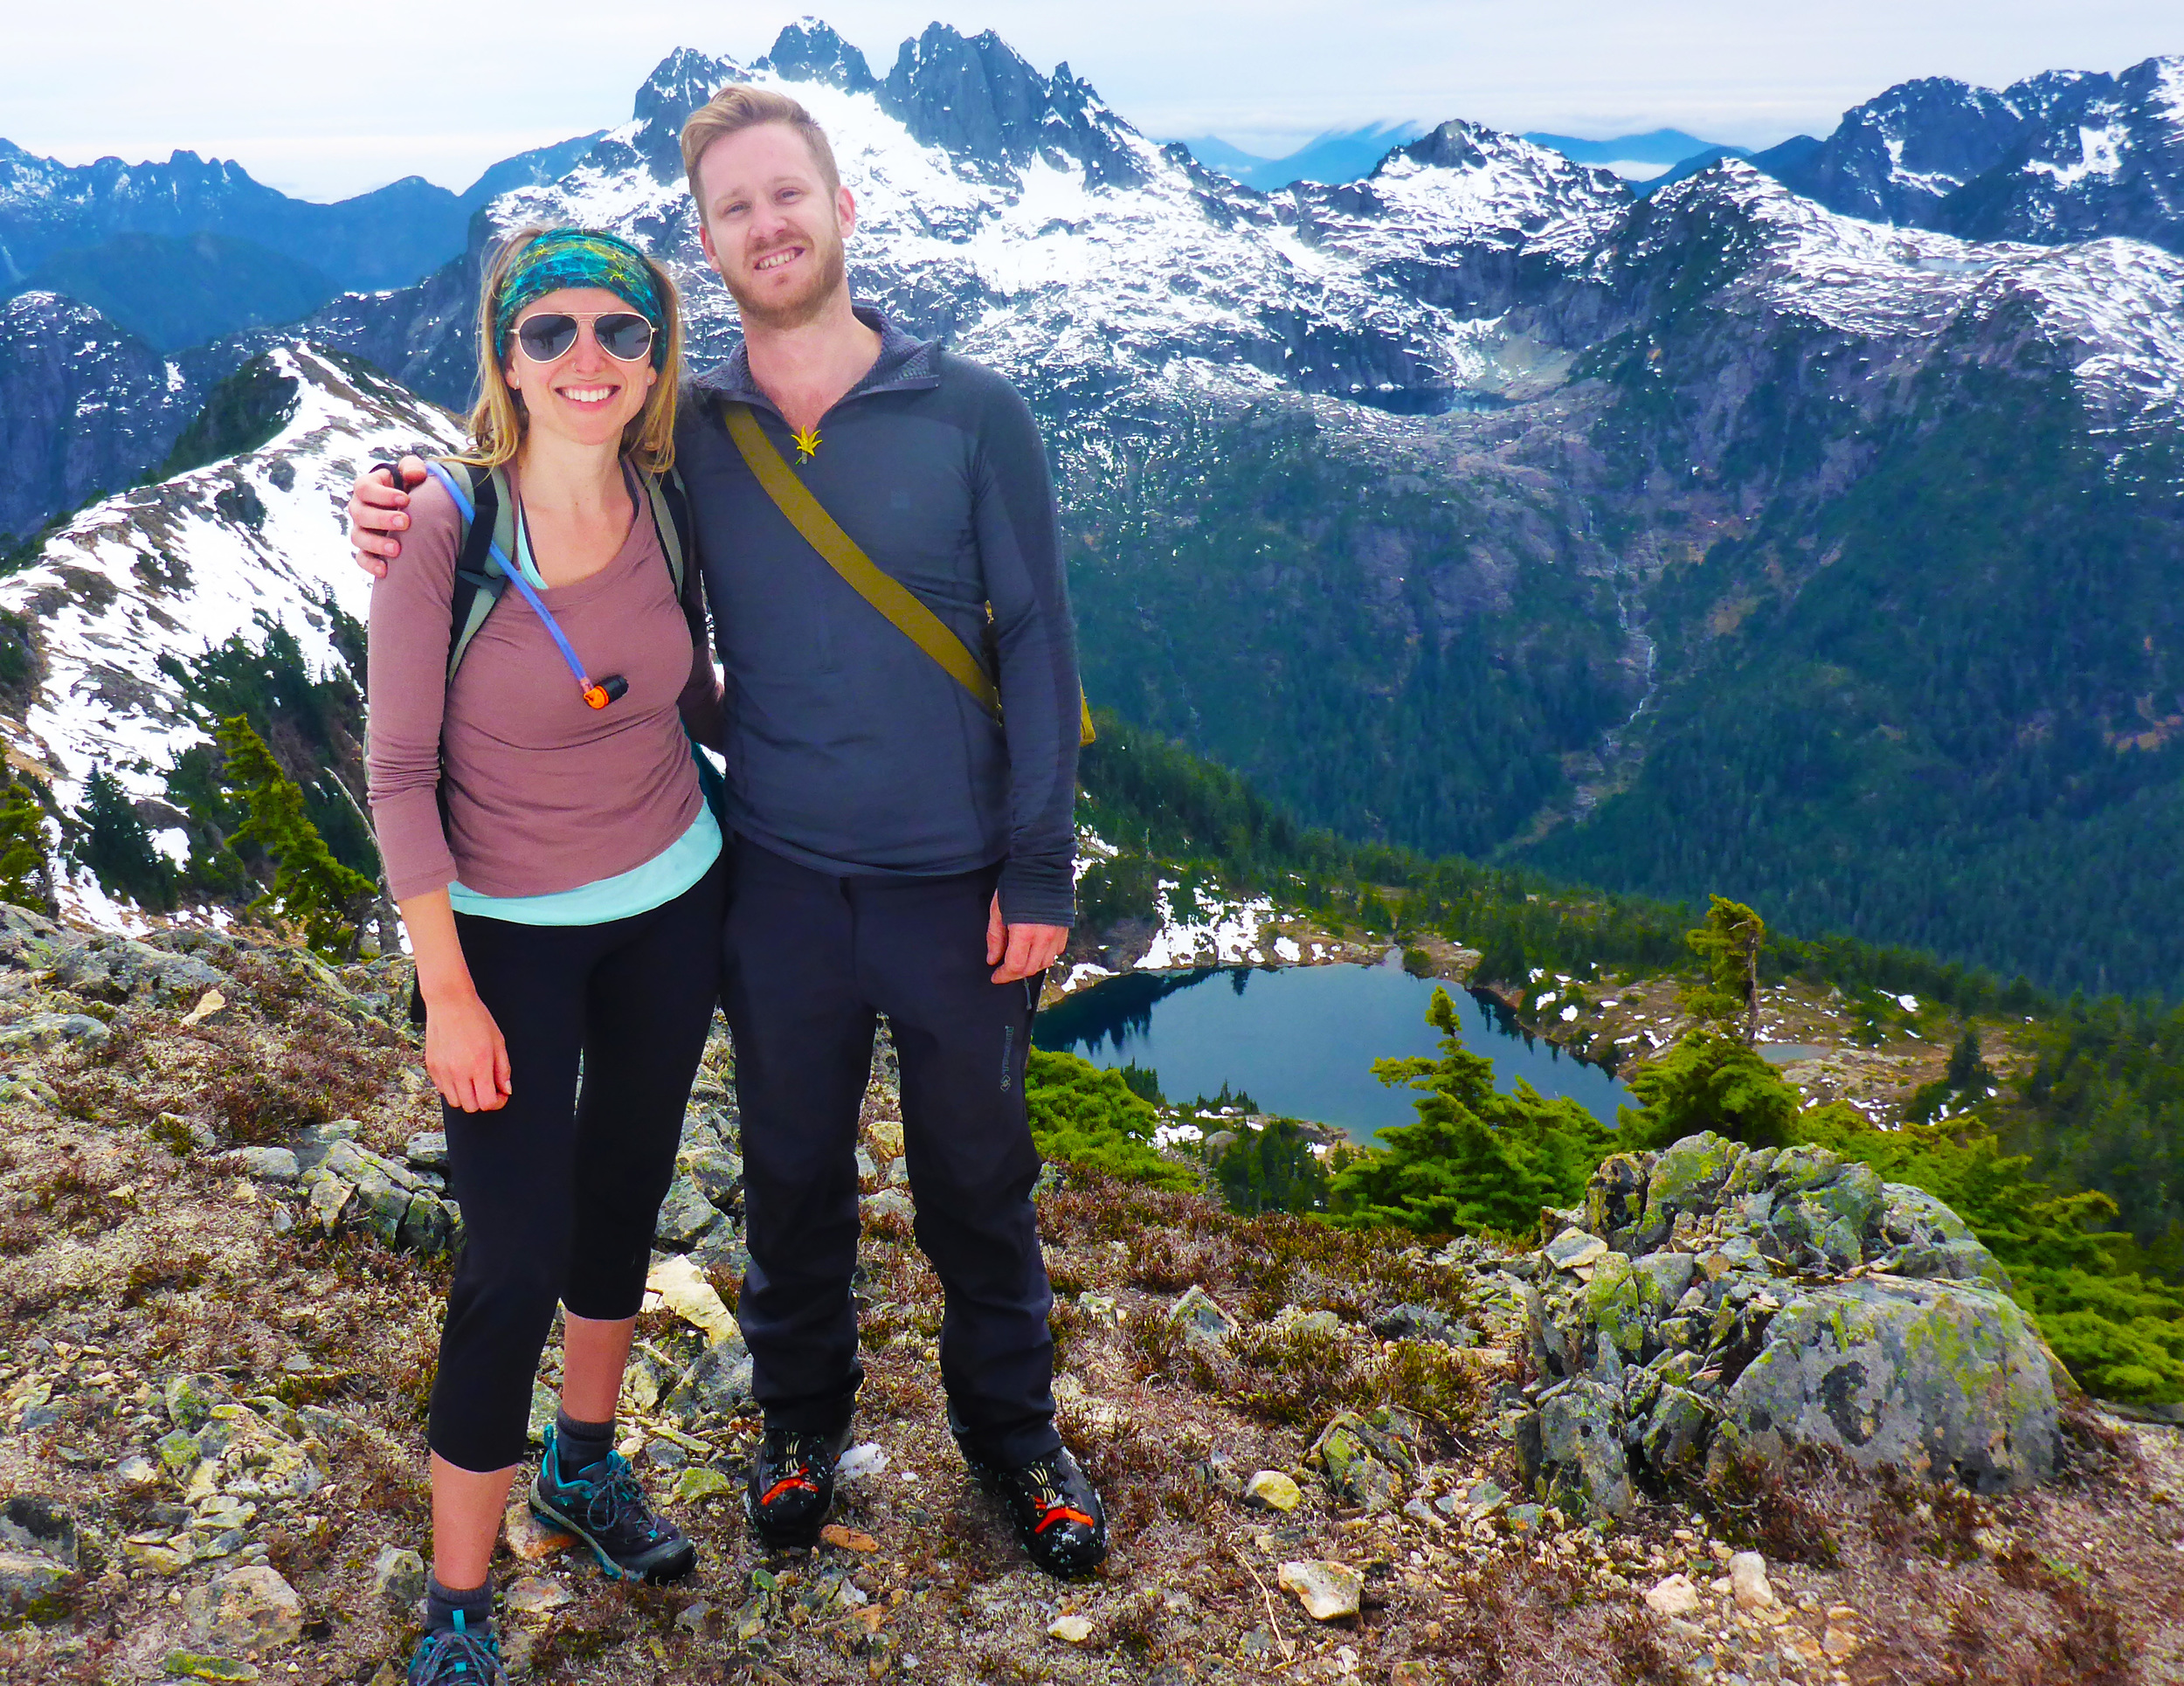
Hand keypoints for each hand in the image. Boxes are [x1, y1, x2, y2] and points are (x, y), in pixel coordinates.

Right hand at [348, 455, 427, 575]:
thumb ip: (412, 467)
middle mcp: (359, 509)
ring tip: (397, 549)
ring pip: (358, 537)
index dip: (382, 495)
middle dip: (382, 519)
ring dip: (376, 543)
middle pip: (360, 513)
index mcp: (366, 488)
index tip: (405, 499)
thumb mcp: (412, 471)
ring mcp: (361, 530)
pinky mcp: (367, 549)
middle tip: (405, 522)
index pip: (364, 488)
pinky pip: (362, 558)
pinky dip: (371, 565)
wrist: (411, 509)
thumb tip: (414, 475)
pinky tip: (385, 571)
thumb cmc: (409, 486)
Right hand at [424, 989, 512, 1111]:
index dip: (497, 1103)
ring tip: (473, 1080)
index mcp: (479, 1065)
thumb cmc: (476, 1019)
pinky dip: (453, 1088)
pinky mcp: (432, 1067)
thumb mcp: (499, 1042)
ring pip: (455, 1102)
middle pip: (470, 1107)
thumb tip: (506, 1090)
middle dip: (482, 1101)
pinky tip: (460, 1073)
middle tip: (488, 1087)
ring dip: (466, 1096)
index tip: (500, 1094)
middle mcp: (458, 1071)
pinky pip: (443, 1090)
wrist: (450, 1003)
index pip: (486, 1103)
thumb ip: (503, 1069)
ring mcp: (443, 1071)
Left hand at [987, 892, 1067, 984]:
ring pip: (1045, 963)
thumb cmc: (1017, 884)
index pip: (1015, 966)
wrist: (1043, 865)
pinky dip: (1044, 956)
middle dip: (1015, 974)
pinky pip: (1056, 952)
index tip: (995, 976)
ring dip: (1030, 966)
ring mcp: (1057, 934)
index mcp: (1024, 932)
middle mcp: (1044, 937)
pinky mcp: (1065, 929)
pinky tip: (1035, 950)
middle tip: (1004, 970)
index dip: (1004, 976)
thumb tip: (993, 959)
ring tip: (1019, 960)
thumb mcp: (998, 909)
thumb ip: (995, 937)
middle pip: (1031, 969)